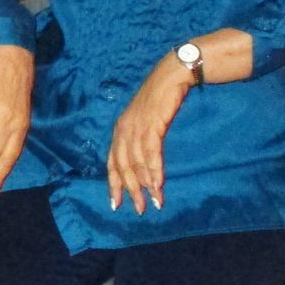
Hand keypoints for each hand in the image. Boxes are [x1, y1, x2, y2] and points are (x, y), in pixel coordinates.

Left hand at [107, 56, 194, 214]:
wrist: (172, 75)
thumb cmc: (160, 99)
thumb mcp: (145, 120)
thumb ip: (141, 139)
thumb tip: (143, 162)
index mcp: (119, 130)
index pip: (112, 163)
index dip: (114, 184)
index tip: (115, 204)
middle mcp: (123, 130)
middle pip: (123, 167)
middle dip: (130, 190)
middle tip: (139, 209)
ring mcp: (136, 127)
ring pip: (137, 163)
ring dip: (146, 185)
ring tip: (154, 202)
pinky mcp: (151, 124)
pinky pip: (151, 153)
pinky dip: (154, 170)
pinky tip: (158, 184)